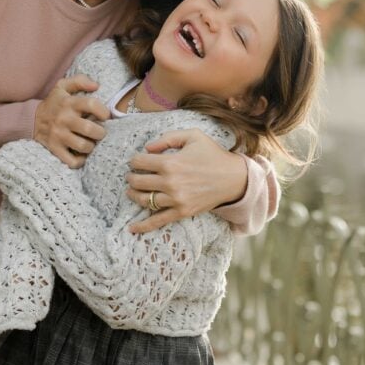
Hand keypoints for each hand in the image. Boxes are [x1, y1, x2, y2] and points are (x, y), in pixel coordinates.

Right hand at [33, 75, 109, 168]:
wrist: (31, 120)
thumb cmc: (54, 103)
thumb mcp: (63, 87)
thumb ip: (80, 81)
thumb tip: (96, 85)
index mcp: (69, 103)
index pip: (92, 104)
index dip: (103, 111)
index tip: (105, 116)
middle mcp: (64, 120)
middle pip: (90, 129)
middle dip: (101, 133)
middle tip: (100, 132)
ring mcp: (58, 136)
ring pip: (84, 146)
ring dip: (91, 146)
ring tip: (90, 142)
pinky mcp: (54, 149)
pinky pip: (72, 161)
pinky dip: (80, 161)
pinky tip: (81, 155)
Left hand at [125, 128, 246, 232]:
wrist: (233, 178)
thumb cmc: (213, 154)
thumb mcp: (193, 136)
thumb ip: (168, 137)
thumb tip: (147, 148)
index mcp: (170, 162)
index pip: (139, 162)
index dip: (134, 160)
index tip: (136, 161)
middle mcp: (170, 182)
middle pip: (138, 181)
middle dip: (131, 177)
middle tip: (131, 176)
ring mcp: (175, 199)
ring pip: (143, 200)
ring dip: (133, 195)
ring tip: (132, 191)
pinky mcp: (182, 212)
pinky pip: (158, 220)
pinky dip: (143, 226)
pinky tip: (132, 228)